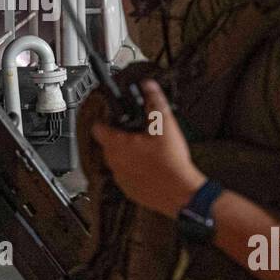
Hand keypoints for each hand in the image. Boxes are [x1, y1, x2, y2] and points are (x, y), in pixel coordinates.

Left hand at [91, 80, 206, 217]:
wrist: (181, 193)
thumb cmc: (171, 162)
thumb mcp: (165, 125)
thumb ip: (155, 102)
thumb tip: (149, 86)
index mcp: (118, 145)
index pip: (98, 128)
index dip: (104, 119)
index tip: (110, 117)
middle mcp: (114, 162)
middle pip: (108, 144)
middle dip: (119, 136)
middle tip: (137, 132)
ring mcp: (120, 178)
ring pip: (117, 160)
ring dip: (127, 154)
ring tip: (146, 149)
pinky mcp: (129, 190)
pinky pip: (126, 175)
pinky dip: (134, 169)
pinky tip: (150, 166)